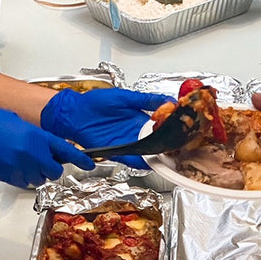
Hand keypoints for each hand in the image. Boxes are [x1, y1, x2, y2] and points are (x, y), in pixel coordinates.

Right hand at [0, 104, 93, 187]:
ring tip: (23, 162)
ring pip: (39, 179)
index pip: (65, 150)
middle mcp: (30, 154)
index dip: (80, 158)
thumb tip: (42, 143)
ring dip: (36, 173)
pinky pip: (24, 183)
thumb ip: (34, 134)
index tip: (89, 163)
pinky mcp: (7, 178)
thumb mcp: (16, 121)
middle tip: (44, 161)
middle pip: (54, 170)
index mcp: (35, 136)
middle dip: (52, 167)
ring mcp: (19, 168)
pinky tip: (13, 167)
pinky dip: (23, 178)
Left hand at [41, 88, 172, 168]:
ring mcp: (128, 143)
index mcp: (140, 118)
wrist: (75, 112)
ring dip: (158, 157)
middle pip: (157, 143)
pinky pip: (132, 160)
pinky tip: (151, 163)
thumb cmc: (96, 102)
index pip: (161, 126)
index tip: (185, 132)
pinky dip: (141, 163)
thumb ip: (146, 99)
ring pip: (147, 153)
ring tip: (171, 159)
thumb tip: (168, 99)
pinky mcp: (117, 152)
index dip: (173, 130)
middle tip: (182, 150)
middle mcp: (136, 133)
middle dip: (169, 148)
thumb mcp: (125, 97)